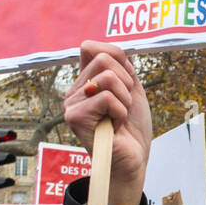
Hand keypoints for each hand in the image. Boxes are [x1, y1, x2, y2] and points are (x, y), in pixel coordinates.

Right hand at [63, 40, 153, 204]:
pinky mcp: (74, 117)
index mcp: (85, 81)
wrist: (133, 159)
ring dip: (124, 99)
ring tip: (118, 117)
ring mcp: (72, 104)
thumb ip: (122, 66)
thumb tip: (111, 46)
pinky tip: (114, 126)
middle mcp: (75, 90)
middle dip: (126, 82)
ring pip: (107, 77)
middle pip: (103, 58)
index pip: (93, 47)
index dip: (119, 60)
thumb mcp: (132, 89)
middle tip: (124, 106)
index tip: (127, 85)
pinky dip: (120, 112)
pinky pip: (107, 97)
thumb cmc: (132, 128)